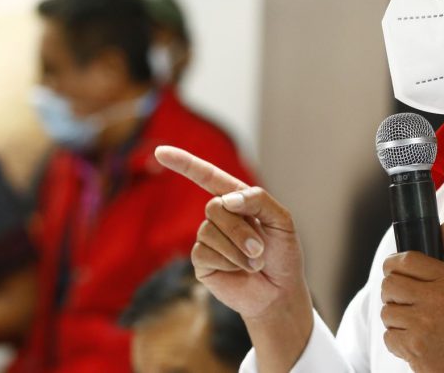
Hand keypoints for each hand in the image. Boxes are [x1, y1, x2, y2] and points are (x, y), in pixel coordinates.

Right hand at [155, 146, 313, 368]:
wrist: (279, 292)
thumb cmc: (283, 254)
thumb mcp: (281, 220)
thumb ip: (259, 200)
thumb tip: (227, 199)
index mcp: (237, 199)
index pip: (207, 176)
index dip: (184, 163)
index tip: (160, 151)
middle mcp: (219, 215)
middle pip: (216, 207)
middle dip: (242, 230)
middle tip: (260, 250)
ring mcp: (207, 237)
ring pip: (210, 231)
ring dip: (239, 250)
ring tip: (254, 262)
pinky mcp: (201, 260)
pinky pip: (205, 252)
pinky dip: (228, 262)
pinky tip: (237, 271)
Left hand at [380, 223, 443, 372]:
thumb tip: (442, 229)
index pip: (405, 260)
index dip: (394, 262)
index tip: (394, 268)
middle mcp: (434, 301)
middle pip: (389, 284)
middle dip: (392, 288)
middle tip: (402, 294)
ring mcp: (423, 326)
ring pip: (386, 311)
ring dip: (395, 315)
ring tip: (412, 318)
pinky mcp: (416, 350)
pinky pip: (389, 337)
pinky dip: (397, 338)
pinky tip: (414, 336)